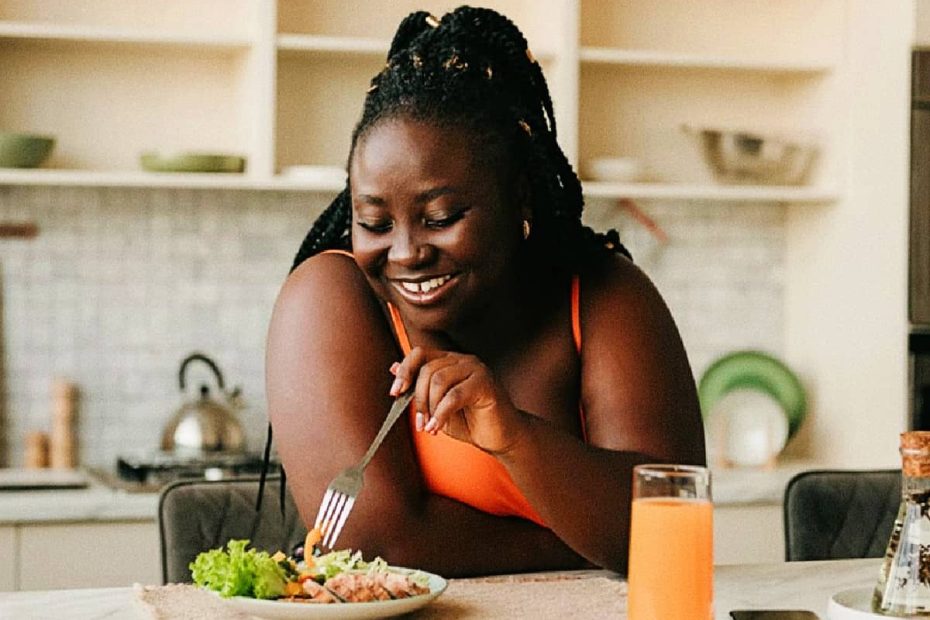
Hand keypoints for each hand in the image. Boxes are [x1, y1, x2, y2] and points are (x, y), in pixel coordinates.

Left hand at [390, 346, 523, 453]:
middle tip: (420, 424)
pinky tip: (437, 427)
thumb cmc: (469, 423)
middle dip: (419, 399)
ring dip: (430, 407)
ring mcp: (476, 368)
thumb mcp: (435, 406)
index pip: (419, 353)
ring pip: (439, 380)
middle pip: (427, 369)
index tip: (395, 393)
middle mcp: (462, 360)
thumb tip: (392, 367)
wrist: (500, 438)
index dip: (404, 370)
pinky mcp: (486, 382)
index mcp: (449, 361)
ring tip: (431, 427)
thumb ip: (418, 388)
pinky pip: (454, 395)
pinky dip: (442, 413)